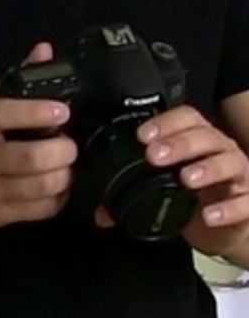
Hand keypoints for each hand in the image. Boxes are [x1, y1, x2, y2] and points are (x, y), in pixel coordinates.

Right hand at [0, 43, 76, 232]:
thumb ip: (14, 80)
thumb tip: (45, 50)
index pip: (3, 114)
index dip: (37, 111)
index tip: (62, 110)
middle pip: (30, 158)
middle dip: (63, 150)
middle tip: (71, 144)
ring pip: (39, 187)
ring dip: (65, 174)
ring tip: (68, 163)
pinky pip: (40, 210)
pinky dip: (59, 197)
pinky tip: (58, 185)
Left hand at [136, 105, 248, 256]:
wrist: (230, 219)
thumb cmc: (197, 193)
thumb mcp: (166, 188)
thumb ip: (133, 196)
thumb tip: (103, 213)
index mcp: (197, 138)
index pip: (185, 118)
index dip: (164, 123)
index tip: (142, 135)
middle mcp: (219, 149)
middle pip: (204, 136)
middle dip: (179, 143)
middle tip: (154, 156)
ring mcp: (238, 173)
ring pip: (228, 161)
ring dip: (206, 168)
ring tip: (186, 178)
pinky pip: (245, 201)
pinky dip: (228, 207)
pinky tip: (209, 214)